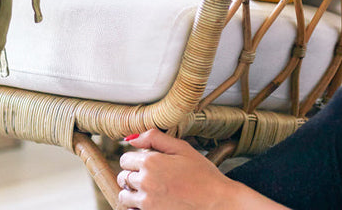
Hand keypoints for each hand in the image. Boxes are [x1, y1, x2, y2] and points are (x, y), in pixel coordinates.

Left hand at [116, 129, 232, 209]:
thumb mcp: (183, 149)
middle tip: (151, 178)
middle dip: (133, 176)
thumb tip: (132, 138)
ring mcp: (147, 202)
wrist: (218, 203)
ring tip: (151, 191)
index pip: (125, 159)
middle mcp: (145, 182)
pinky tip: (152, 203)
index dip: (135, 160)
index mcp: (150, 162)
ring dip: (133, 193)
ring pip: (125, 196)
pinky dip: (137, 207)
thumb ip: (155, 138)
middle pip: (123, 177)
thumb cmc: (204, 175)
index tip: (147, 164)